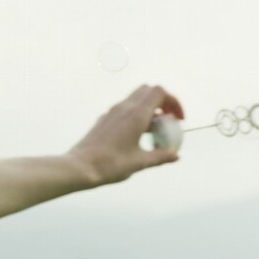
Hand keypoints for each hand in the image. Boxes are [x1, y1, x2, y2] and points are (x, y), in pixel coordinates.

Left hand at [66, 84, 184, 185]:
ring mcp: (112, 112)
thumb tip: (175, 155)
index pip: (159, 92)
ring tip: (155, 131)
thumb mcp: (140, 162)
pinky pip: (125, 109)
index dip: (173, 101)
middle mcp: (124, 108)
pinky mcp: (104, 119)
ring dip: (149, 108)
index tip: (178, 119)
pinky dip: (136, 115)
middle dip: (162, 101)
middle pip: (148, 90)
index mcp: (136, 115)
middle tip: (169, 120)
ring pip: (135, 99)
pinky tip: (137, 136)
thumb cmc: (110, 165)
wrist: (80, 167)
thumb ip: (161, 156)